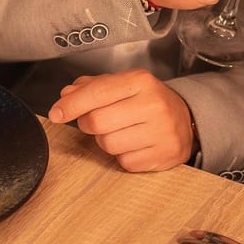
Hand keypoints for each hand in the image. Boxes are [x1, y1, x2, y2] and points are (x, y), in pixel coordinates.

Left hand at [46, 70, 194, 171]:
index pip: (97, 92)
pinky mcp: (163, 155)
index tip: (56, 113)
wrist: (187, 120)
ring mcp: (161, 132)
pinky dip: (123, 156)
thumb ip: (93, 87)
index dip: (71, 104)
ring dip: (106, 141)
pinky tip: (135, 144)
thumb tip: (66, 96)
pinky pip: (124, 162)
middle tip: (98, 121)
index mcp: (141, 81)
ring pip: (108, 144)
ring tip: (121, 132)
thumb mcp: (124, 85)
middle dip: (88, 124)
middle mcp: (153, 105)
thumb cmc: (149, 101)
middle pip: (97, 121)